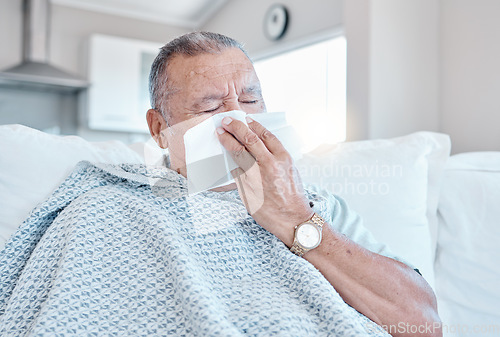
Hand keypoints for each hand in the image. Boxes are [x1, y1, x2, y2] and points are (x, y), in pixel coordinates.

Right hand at [216, 116, 312, 246]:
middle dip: (237, 127)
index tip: (220, 132)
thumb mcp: (249, 197)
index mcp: (257, 176)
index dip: (227, 139)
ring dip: (253, 126)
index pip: (238, 150)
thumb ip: (241, 176)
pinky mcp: (290, 160)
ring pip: (266, 136)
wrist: (295, 220)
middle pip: (251, 139)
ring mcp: (283, 160)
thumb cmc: (271, 213)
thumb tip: (234, 159)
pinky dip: (265, 133)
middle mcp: (271, 164)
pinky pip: (275, 141)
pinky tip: (259, 130)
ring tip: (243, 119)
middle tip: (226, 121)